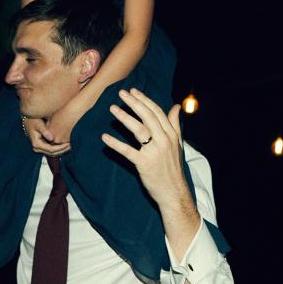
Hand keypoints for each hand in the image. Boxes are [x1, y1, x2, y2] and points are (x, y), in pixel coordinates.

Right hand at [23, 117, 70, 155]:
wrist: (27, 119)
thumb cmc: (33, 120)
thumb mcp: (39, 124)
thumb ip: (45, 131)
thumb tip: (52, 139)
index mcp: (36, 144)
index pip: (51, 149)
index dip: (61, 147)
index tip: (68, 143)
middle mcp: (37, 148)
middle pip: (52, 153)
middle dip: (62, 150)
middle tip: (71, 145)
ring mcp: (38, 148)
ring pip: (51, 153)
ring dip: (60, 151)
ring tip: (69, 146)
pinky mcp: (41, 146)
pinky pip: (50, 150)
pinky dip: (57, 149)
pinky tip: (64, 145)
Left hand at [101, 89, 191, 210]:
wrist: (174, 192)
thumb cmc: (173, 168)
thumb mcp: (178, 144)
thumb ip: (175, 124)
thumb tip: (176, 106)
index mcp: (171, 134)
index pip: (157, 112)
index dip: (144, 100)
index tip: (133, 91)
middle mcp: (164, 140)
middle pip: (147, 117)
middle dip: (134, 103)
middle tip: (121, 93)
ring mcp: (154, 152)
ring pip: (138, 130)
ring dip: (124, 117)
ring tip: (112, 108)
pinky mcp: (144, 164)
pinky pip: (127, 151)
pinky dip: (115, 144)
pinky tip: (105, 137)